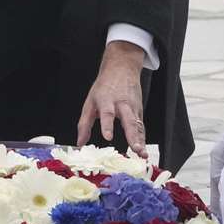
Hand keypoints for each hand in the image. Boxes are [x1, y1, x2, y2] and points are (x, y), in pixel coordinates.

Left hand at [76, 40, 147, 156]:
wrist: (122, 69)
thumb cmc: (104, 87)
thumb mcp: (90, 102)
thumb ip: (84, 124)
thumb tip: (80, 143)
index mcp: (107, 100)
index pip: (107, 113)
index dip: (107, 125)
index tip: (107, 137)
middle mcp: (122, 104)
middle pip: (129, 120)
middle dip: (132, 136)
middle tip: (135, 148)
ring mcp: (133, 108)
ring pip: (138, 125)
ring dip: (140, 140)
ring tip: (142, 154)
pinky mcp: (139, 111)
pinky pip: (141, 127)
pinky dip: (142, 139)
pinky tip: (143, 152)